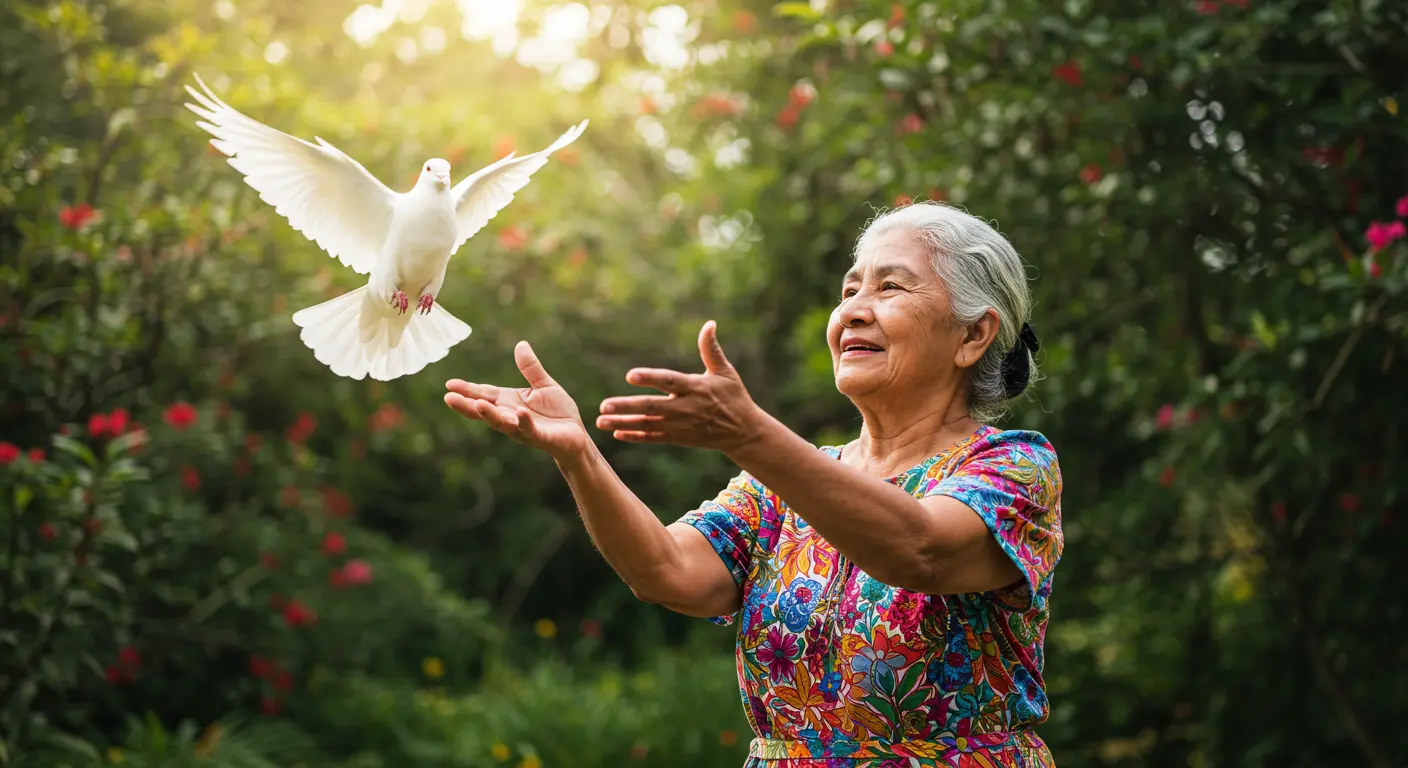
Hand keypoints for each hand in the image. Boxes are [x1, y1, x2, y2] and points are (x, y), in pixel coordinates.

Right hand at [444, 341, 589, 460]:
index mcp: (509, 402)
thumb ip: (531, 368)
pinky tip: (519, 413)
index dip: (468, 390)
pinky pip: (530, 429)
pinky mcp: (540, 437)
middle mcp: (511, 416)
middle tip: (449, 398)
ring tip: (478, 405)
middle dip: (467, 405)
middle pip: (486, 410)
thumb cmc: (558, 412)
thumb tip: (521, 344)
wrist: (577, 435)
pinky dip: (523, 422)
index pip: (485, 394)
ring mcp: (523, 428)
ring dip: (490, 415)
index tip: (449, 385)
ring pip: (503, 422)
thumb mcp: (544, 385)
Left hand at [596, 321, 764, 453]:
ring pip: (648, 424)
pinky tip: (617, 433)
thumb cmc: (733, 397)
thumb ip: (711, 349)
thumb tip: (710, 323)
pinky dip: (636, 436)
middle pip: (652, 407)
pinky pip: (653, 437)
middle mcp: (685, 408)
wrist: (743, 432)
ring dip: (623, 422)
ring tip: (600, 420)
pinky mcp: (678, 437)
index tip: (630, 375)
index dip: (650, 378)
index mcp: (695, 388)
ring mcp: (680, 425)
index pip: (669, 381)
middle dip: (626, 407)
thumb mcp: (725, 372)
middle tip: (604, 405)